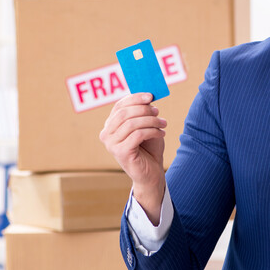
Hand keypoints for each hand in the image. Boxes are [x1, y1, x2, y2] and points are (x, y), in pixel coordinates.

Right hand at [99, 93, 166, 223]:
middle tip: (158, 112)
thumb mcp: (146, 126)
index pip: (119, 106)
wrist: (151, 174)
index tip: (151, 96)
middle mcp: (106, 134)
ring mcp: (111, 144)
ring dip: (151, 121)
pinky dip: (152, 131)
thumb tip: (148, 96)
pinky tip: (161, 133)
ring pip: (131, 123)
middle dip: (143, 109)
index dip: (135, 98)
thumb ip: (143, 112)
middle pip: (124, 113)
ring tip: (163, 124)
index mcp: (110, 125)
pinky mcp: (120, 152)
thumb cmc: (148, 148)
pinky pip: (137, 135)